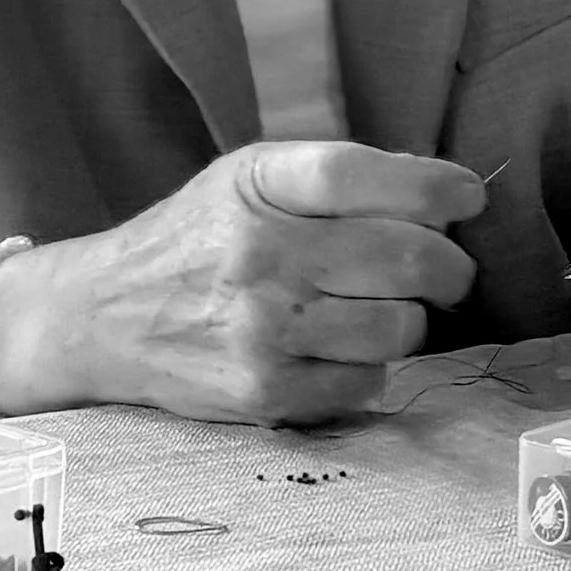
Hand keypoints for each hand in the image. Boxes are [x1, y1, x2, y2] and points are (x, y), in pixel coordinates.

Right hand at [0, 142, 483, 425]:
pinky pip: (369, 382)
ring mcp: (261, 330)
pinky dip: (370, 366)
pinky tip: (339, 348)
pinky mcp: (262, 394)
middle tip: (446, 270)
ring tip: (379, 308)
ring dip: (410, 319)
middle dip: (450, 266)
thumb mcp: (250, 176)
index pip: (366, 176)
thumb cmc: (201, 236)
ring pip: (401, 327)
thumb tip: (450, 199)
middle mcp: (260, 254)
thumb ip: (340, 178)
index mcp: (259, 185)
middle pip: (409, 258)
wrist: (102, 317)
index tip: (469, 198)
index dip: (437, 187)